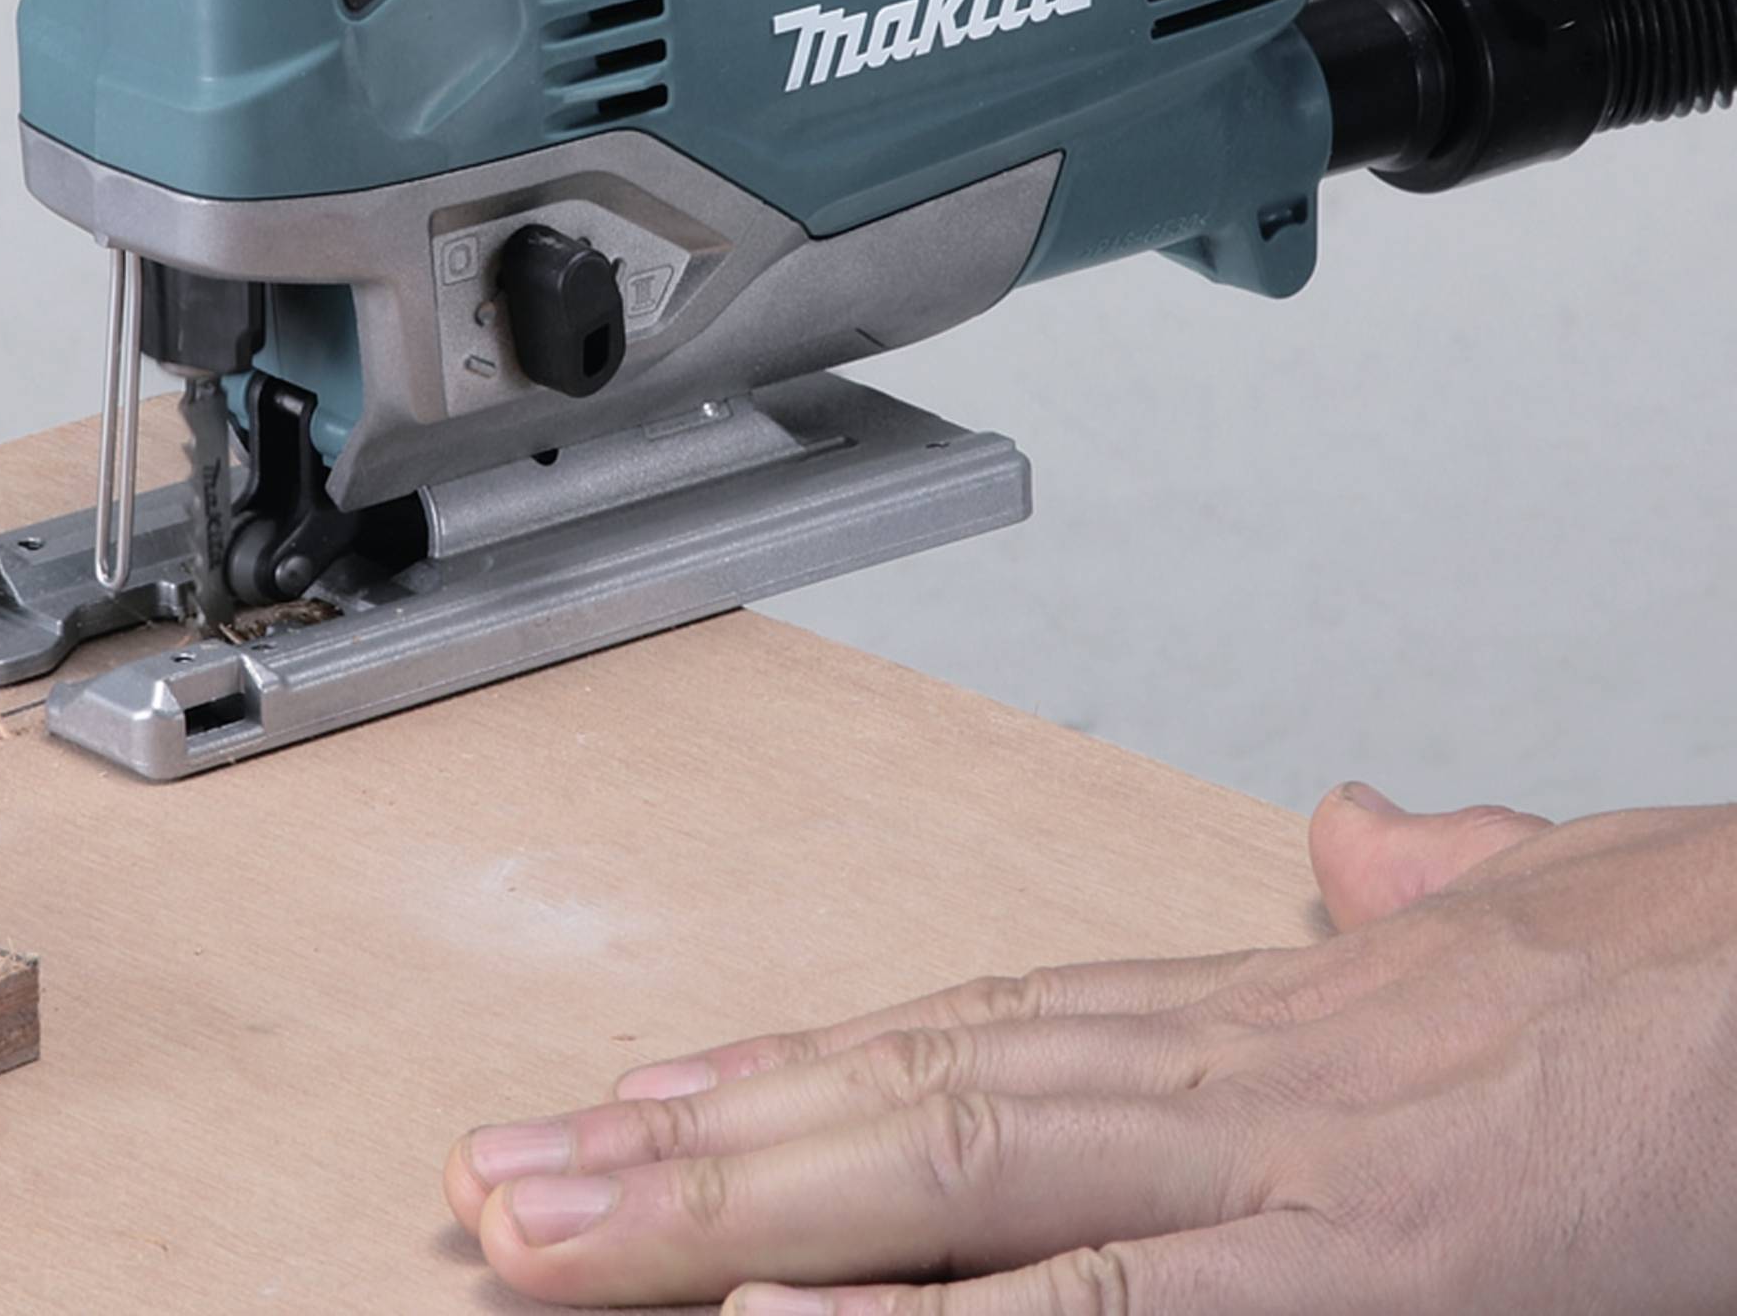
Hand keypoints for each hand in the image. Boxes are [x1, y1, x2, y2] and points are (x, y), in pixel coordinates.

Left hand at [444, 783, 1736, 1309]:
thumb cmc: (1700, 974)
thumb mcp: (1535, 915)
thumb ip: (1416, 891)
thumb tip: (1358, 838)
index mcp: (1254, 1015)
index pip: (960, 1035)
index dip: (779, 1072)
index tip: (626, 1102)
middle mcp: (1227, 1072)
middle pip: (898, 1100)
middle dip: (679, 1154)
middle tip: (489, 1185)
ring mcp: (1282, 1173)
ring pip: (946, 1175)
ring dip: (728, 1212)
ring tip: (542, 1238)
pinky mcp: (1365, 1268)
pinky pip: (1105, 1308)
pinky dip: (930, 1314)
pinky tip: (773, 1315)